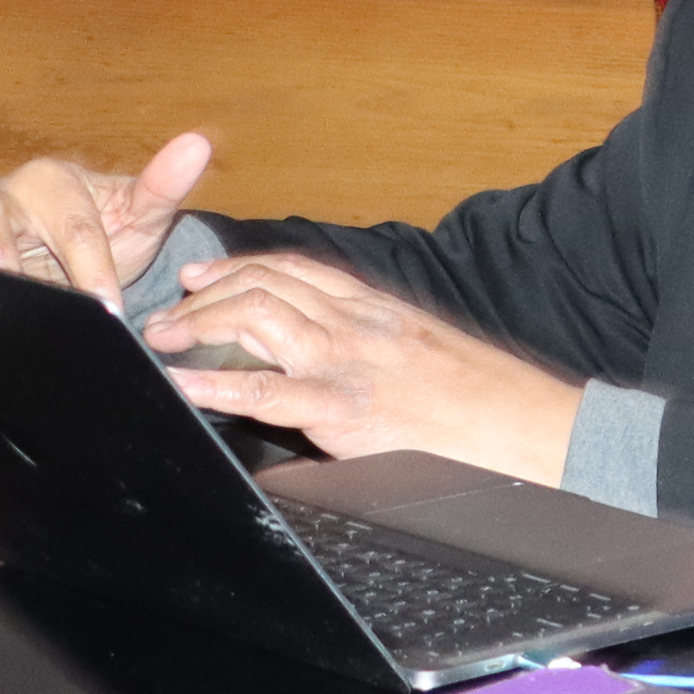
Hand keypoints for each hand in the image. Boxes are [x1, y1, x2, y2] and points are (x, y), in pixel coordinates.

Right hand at [0, 130, 217, 303]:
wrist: (77, 258)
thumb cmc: (107, 234)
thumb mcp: (140, 218)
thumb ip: (165, 188)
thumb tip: (197, 144)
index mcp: (60, 183)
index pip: (76, 228)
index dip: (92, 266)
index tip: (107, 302)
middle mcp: (11, 192)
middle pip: (4, 222)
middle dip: (11, 256)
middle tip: (23, 282)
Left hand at [143, 249, 584, 482]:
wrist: (529, 428)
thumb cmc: (488, 401)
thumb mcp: (430, 354)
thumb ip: (383, 349)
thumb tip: (347, 365)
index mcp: (379, 308)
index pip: (298, 268)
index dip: (241, 266)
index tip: (204, 276)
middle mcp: (359, 322)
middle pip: (265, 283)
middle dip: (205, 293)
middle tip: (169, 312)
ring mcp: (350, 360)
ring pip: (256, 316)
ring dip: (198, 324)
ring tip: (164, 339)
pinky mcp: (345, 406)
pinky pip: (267, 390)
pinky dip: (216, 383)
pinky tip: (185, 383)